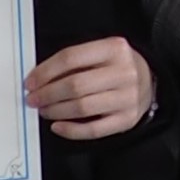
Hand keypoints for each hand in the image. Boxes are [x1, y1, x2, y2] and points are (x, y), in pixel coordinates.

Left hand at [25, 36, 155, 139]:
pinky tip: (58, 126)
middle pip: (76, 85)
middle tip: (33, 99)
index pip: (71, 58)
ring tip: (44, 110)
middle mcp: (124, 72)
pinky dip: (71, 130)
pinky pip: (93, 129)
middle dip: (48, 94)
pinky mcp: (127, 119)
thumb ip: (74, 61)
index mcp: (114, 48)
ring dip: (56, 111)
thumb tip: (39, 78)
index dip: (45, 71)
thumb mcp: (101, 52)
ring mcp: (127, 98)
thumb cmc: (117, 65)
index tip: (31, 81)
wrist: (149, 80)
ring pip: (82, 108)